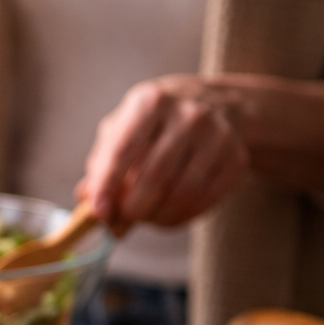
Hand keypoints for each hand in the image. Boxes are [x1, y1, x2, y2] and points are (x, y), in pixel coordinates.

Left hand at [78, 75, 250, 235]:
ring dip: (156, 218)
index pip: (124, 149)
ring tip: (145, 218)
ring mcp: (217, 135)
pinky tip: (168, 215)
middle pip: (155, 177)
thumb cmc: (156, 124)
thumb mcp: (124, 128)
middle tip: (121, 222)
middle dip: (133, 209)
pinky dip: (179, 218)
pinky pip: (203, 202)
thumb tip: (86, 200)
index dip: (108, 185)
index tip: (99, 212)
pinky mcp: (236, 158)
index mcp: (150, 102)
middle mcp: (187, 114)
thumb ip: (102, 163)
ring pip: (182, 194)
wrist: (219, 105)